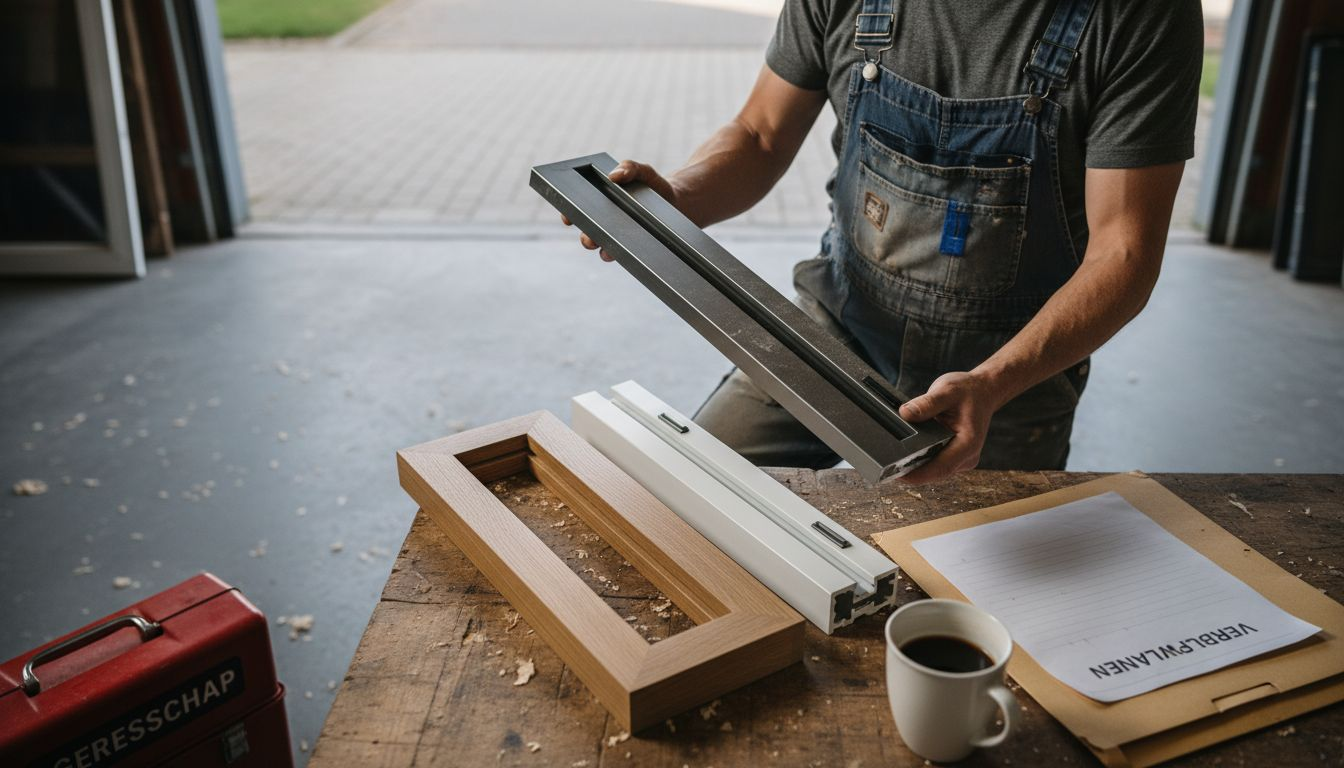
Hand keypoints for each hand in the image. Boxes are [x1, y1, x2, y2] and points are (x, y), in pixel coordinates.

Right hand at [560, 159, 678, 261]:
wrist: (679, 202)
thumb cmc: (654, 185)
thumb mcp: (643, 171)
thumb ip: (629, 168)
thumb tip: (613, 175)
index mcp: (601, 204)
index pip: (578, 211)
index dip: (569, 215)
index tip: (568, 218)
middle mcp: (607, 224)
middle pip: (588, 235)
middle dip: (586, 238)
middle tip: (590, 238)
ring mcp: (621, 239)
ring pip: (605, 250)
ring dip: (603, 251)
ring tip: (607, 249)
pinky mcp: (637, 249)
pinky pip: (627, 256)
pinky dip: (625, 256)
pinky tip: (631, 253)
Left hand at [897, 372, 1000, 484]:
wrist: (982, 390)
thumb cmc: (968, 391)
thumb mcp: (947, 391)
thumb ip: (927, 403)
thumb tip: (905, 413)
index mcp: (968, 444)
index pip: (941, 468)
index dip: (917, 475)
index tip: (896, 474)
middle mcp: (966, 456)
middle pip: (934, 473)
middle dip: (910, 473)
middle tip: (883, 468)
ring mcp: (960, 459)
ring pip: (933, 471)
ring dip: (913, 468)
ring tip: (889, 463)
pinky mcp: (953, 456)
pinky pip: (933, 463)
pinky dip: (918, 461)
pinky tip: (902, 456)